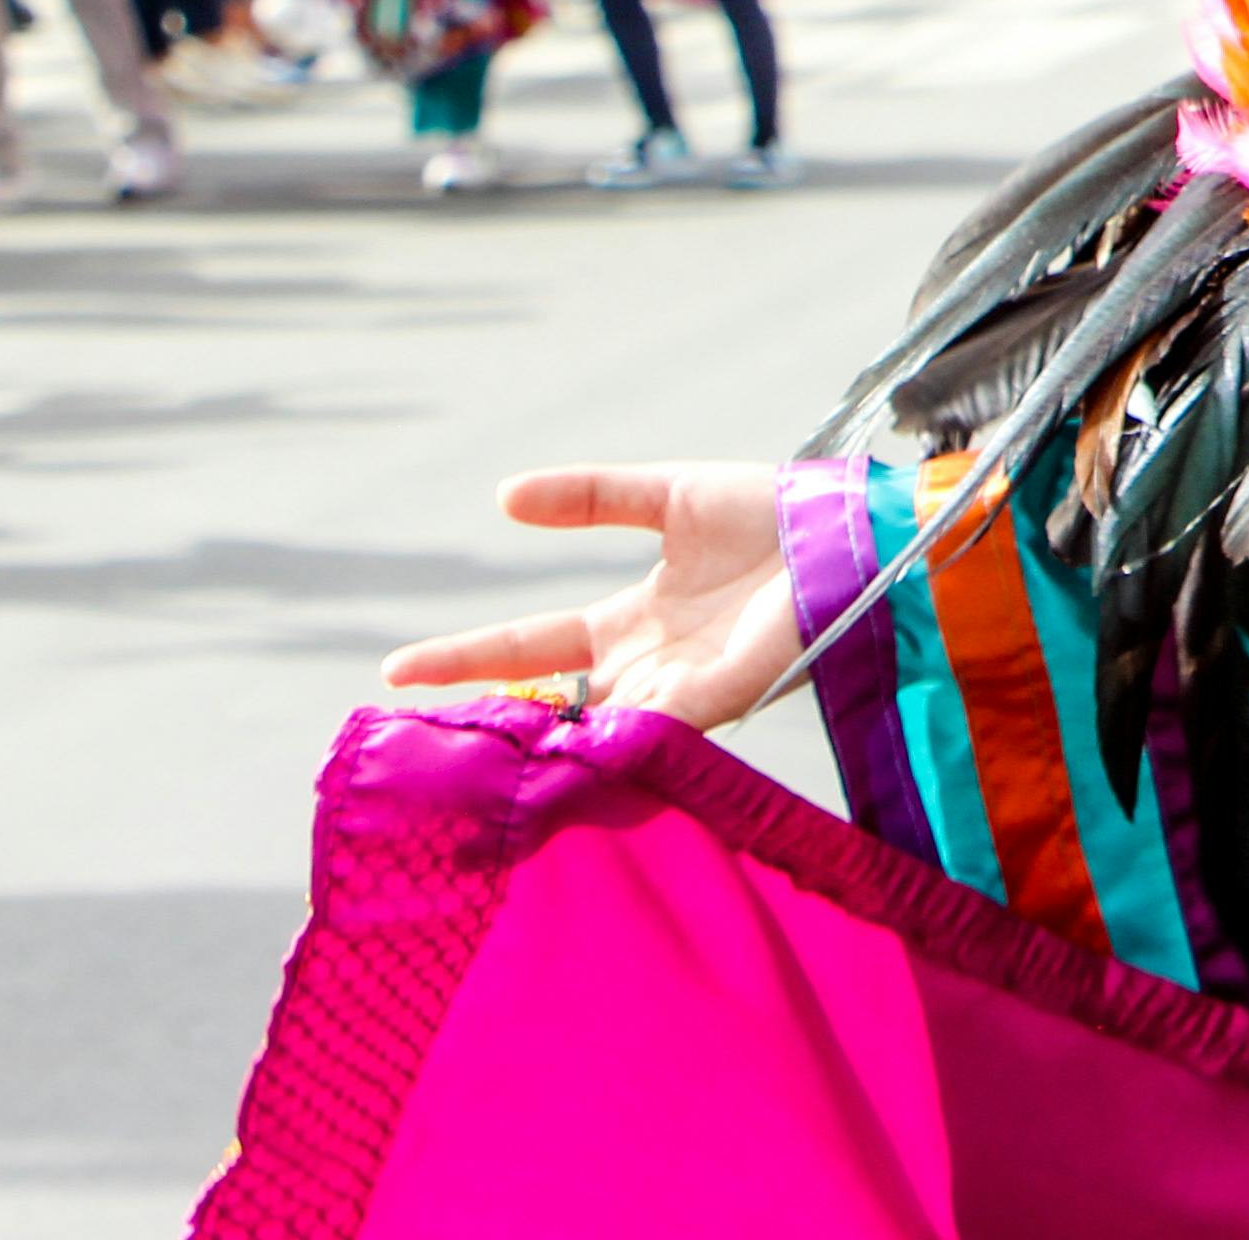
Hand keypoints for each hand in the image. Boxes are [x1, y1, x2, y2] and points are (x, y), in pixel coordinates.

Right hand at [382, 463, 797, 729]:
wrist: (850, 530)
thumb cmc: (773, 515)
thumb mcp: (667, 495)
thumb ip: (590, 496)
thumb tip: (503, 496)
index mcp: (634, 622)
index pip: (534, 647)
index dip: (468, 658)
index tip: (397, 670)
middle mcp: (650, 666)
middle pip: (553, 704)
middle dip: (489, 718)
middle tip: (414, 736)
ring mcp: (684, 688)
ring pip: (595, 731)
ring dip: (542, 742)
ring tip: (467, 753)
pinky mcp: (724, 698)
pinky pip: (655, 732)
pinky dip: (610, 743)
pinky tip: (561, 749)